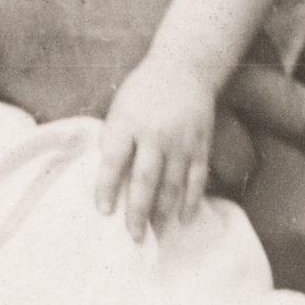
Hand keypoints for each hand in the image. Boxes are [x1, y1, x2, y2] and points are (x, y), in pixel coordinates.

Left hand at [95, 54, 219, 242]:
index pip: (114, 160)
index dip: (107, 187)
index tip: (104, 212)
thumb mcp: (120, 107)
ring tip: (155, 233)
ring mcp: (181, 141)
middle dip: (137, 211)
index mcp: (129, 122)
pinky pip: (197, 179)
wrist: (184, 68)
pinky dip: (191, 201)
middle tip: (133, 236)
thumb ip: (113, 139)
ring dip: (163, 212)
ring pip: (172, 184)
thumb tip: (107, 178)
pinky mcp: (200, 145)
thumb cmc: (144, 90)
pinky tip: (184, 219)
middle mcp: (155, 134)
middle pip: (145, 179)